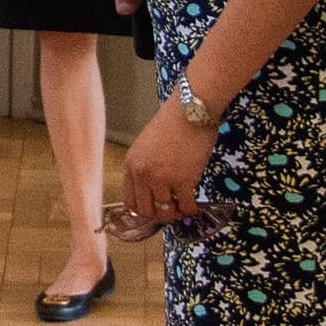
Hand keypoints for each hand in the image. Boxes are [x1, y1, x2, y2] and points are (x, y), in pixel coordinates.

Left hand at [121, 100, 218, 229]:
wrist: (191, 110)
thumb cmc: (173, 122)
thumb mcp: (148, 145)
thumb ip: (147, 166)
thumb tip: (156, 190)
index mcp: (131, 164)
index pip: (129, 201)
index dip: (143, 210)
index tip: (154, 210)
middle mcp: (143, 174)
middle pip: (146, 211)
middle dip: (159, 215)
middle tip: (171, 211)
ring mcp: (162, 178)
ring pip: (165, 212)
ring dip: (176, 214)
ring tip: (184, 207)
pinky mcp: (183, 181)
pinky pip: (186, 206)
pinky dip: (191, 210)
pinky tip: (195, 205)